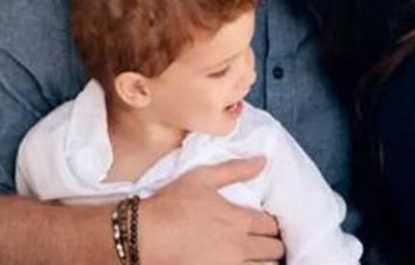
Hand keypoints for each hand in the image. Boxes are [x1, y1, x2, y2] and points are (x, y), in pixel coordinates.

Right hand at [139, 158, 284, 264]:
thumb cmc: (170, 206)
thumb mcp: (202, 178)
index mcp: (239, 220)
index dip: (272, 224)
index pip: (272, 225)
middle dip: (273, 244)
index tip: (265, 225)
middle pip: (274, 249)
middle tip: (264, 243)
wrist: (140, 237)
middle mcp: (239, 247)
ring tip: (258, 258)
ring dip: (266, 262)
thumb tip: (263, 160)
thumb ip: (235, 170)